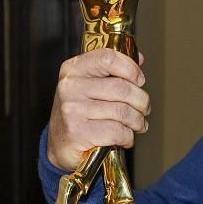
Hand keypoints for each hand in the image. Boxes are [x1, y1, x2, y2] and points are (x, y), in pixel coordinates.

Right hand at [47, 47, 147, 171]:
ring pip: (122, 111)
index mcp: (73, 69)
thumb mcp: (88, 86)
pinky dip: (128, 137)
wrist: (58, 146)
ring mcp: (72, 110)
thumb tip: (139, 58)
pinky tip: (126, 138)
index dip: (131, 68)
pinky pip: (116, 131)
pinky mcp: (78, 133)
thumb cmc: (78, 113)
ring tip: (138, 124)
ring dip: (137, 121)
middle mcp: (70, 87)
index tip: (139, 80)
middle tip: (144, 109)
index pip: (107, 58)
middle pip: (121, 87)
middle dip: (141, 100)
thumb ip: (111, 71)